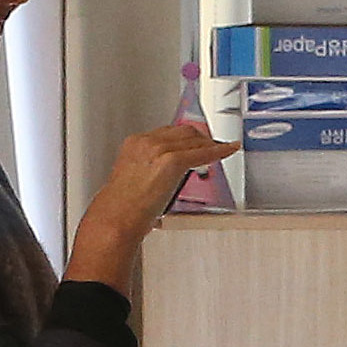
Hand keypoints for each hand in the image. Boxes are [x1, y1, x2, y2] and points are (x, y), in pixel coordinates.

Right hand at [63, 122, 239, 286]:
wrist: (118, 216)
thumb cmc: (124, 207)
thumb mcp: (135, 179)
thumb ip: (150, 170)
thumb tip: (165, 176)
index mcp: (135, 144)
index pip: (167, 132)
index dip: (187, 137)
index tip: (197, 142)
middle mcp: (146, 142)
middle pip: (182, 131)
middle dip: (201, 138)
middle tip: (214, 146)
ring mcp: (158, 149)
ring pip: (193, 138)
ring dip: (210, 144)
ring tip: (221, 150)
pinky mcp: (171, 161)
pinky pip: (202, 152)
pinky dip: (218, 151)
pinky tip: (228, 150)